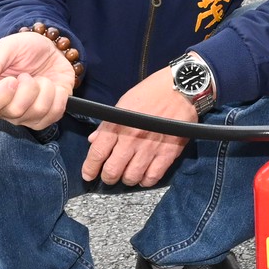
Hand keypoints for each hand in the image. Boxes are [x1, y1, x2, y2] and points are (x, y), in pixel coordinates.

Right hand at [0, 32, 76, 130]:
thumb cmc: (26, 49)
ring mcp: (28, 116)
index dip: (0, 97)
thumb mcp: (9, 46)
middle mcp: (7, 109)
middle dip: (28, 88)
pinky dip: (58, 95)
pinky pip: (56, 112)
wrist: (52, 50)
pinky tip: (53, 87)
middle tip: (27, 75)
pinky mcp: (48, 116)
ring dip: (45, 88)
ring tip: (41, 78)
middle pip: (15, 111)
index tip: (11, 80)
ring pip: (38, 111)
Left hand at [82, 69, 194, 187]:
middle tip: (109, 176)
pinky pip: (153, 177)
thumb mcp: (122, 104)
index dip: (89, 168)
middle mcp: (131, 138)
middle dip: (107, 177)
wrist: (180, 88)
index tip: (88, 174)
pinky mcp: (168, 153)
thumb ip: (108, 125)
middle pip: (112, 171)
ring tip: (128, 175)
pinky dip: (145, 181)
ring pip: (131, 177)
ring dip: (127, 179)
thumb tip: (94, 141)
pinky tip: (144, 176)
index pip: (97, 153)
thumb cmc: (150, 93)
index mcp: (117, 124)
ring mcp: (150, 147)